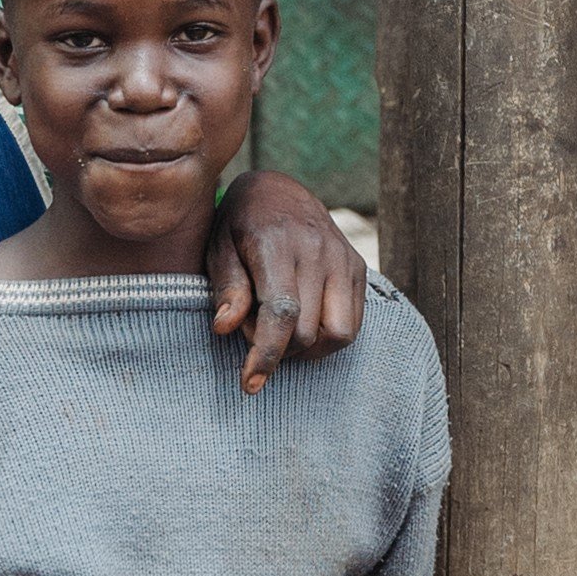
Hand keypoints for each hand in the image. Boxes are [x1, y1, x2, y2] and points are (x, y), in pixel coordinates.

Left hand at [208, 172, 366, 393]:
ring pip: (339, 334)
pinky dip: (327, 338)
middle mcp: (318, 251)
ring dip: (309, 349)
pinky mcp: (358, 268)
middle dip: (278, 349)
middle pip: (307, 332)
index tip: (250, 384)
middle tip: (255, 331)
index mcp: (278, 244)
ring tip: (283, 335)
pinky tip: (304, 325)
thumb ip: (227, 288)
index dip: (266, 354)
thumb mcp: (219, 249)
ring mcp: (343, 259)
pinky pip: (353, 324)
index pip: (281, 312)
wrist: (280, 191)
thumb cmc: (240, 226)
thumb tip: (225, 328)